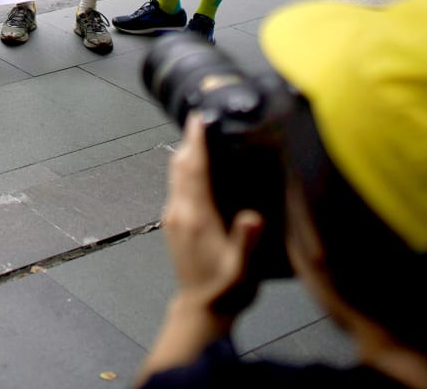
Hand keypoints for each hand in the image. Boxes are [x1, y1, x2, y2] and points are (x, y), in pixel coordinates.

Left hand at [162, 116, 263, 315]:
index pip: (195, 169)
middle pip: (181, 165)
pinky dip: (186, 169)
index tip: (200, 117)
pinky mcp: (173, 223)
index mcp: (197, 216)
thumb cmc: (228, 290)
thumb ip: (247, 241)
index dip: (197, 141)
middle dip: (190, 140)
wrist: (201, 309)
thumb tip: (253, 216)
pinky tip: (198, 166)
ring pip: (175, 175)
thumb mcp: (244, 269)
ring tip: (200, 134)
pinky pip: (177, 186)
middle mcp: (179, 211)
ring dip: (186, 153)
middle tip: (202, 117)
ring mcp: (173, 217)